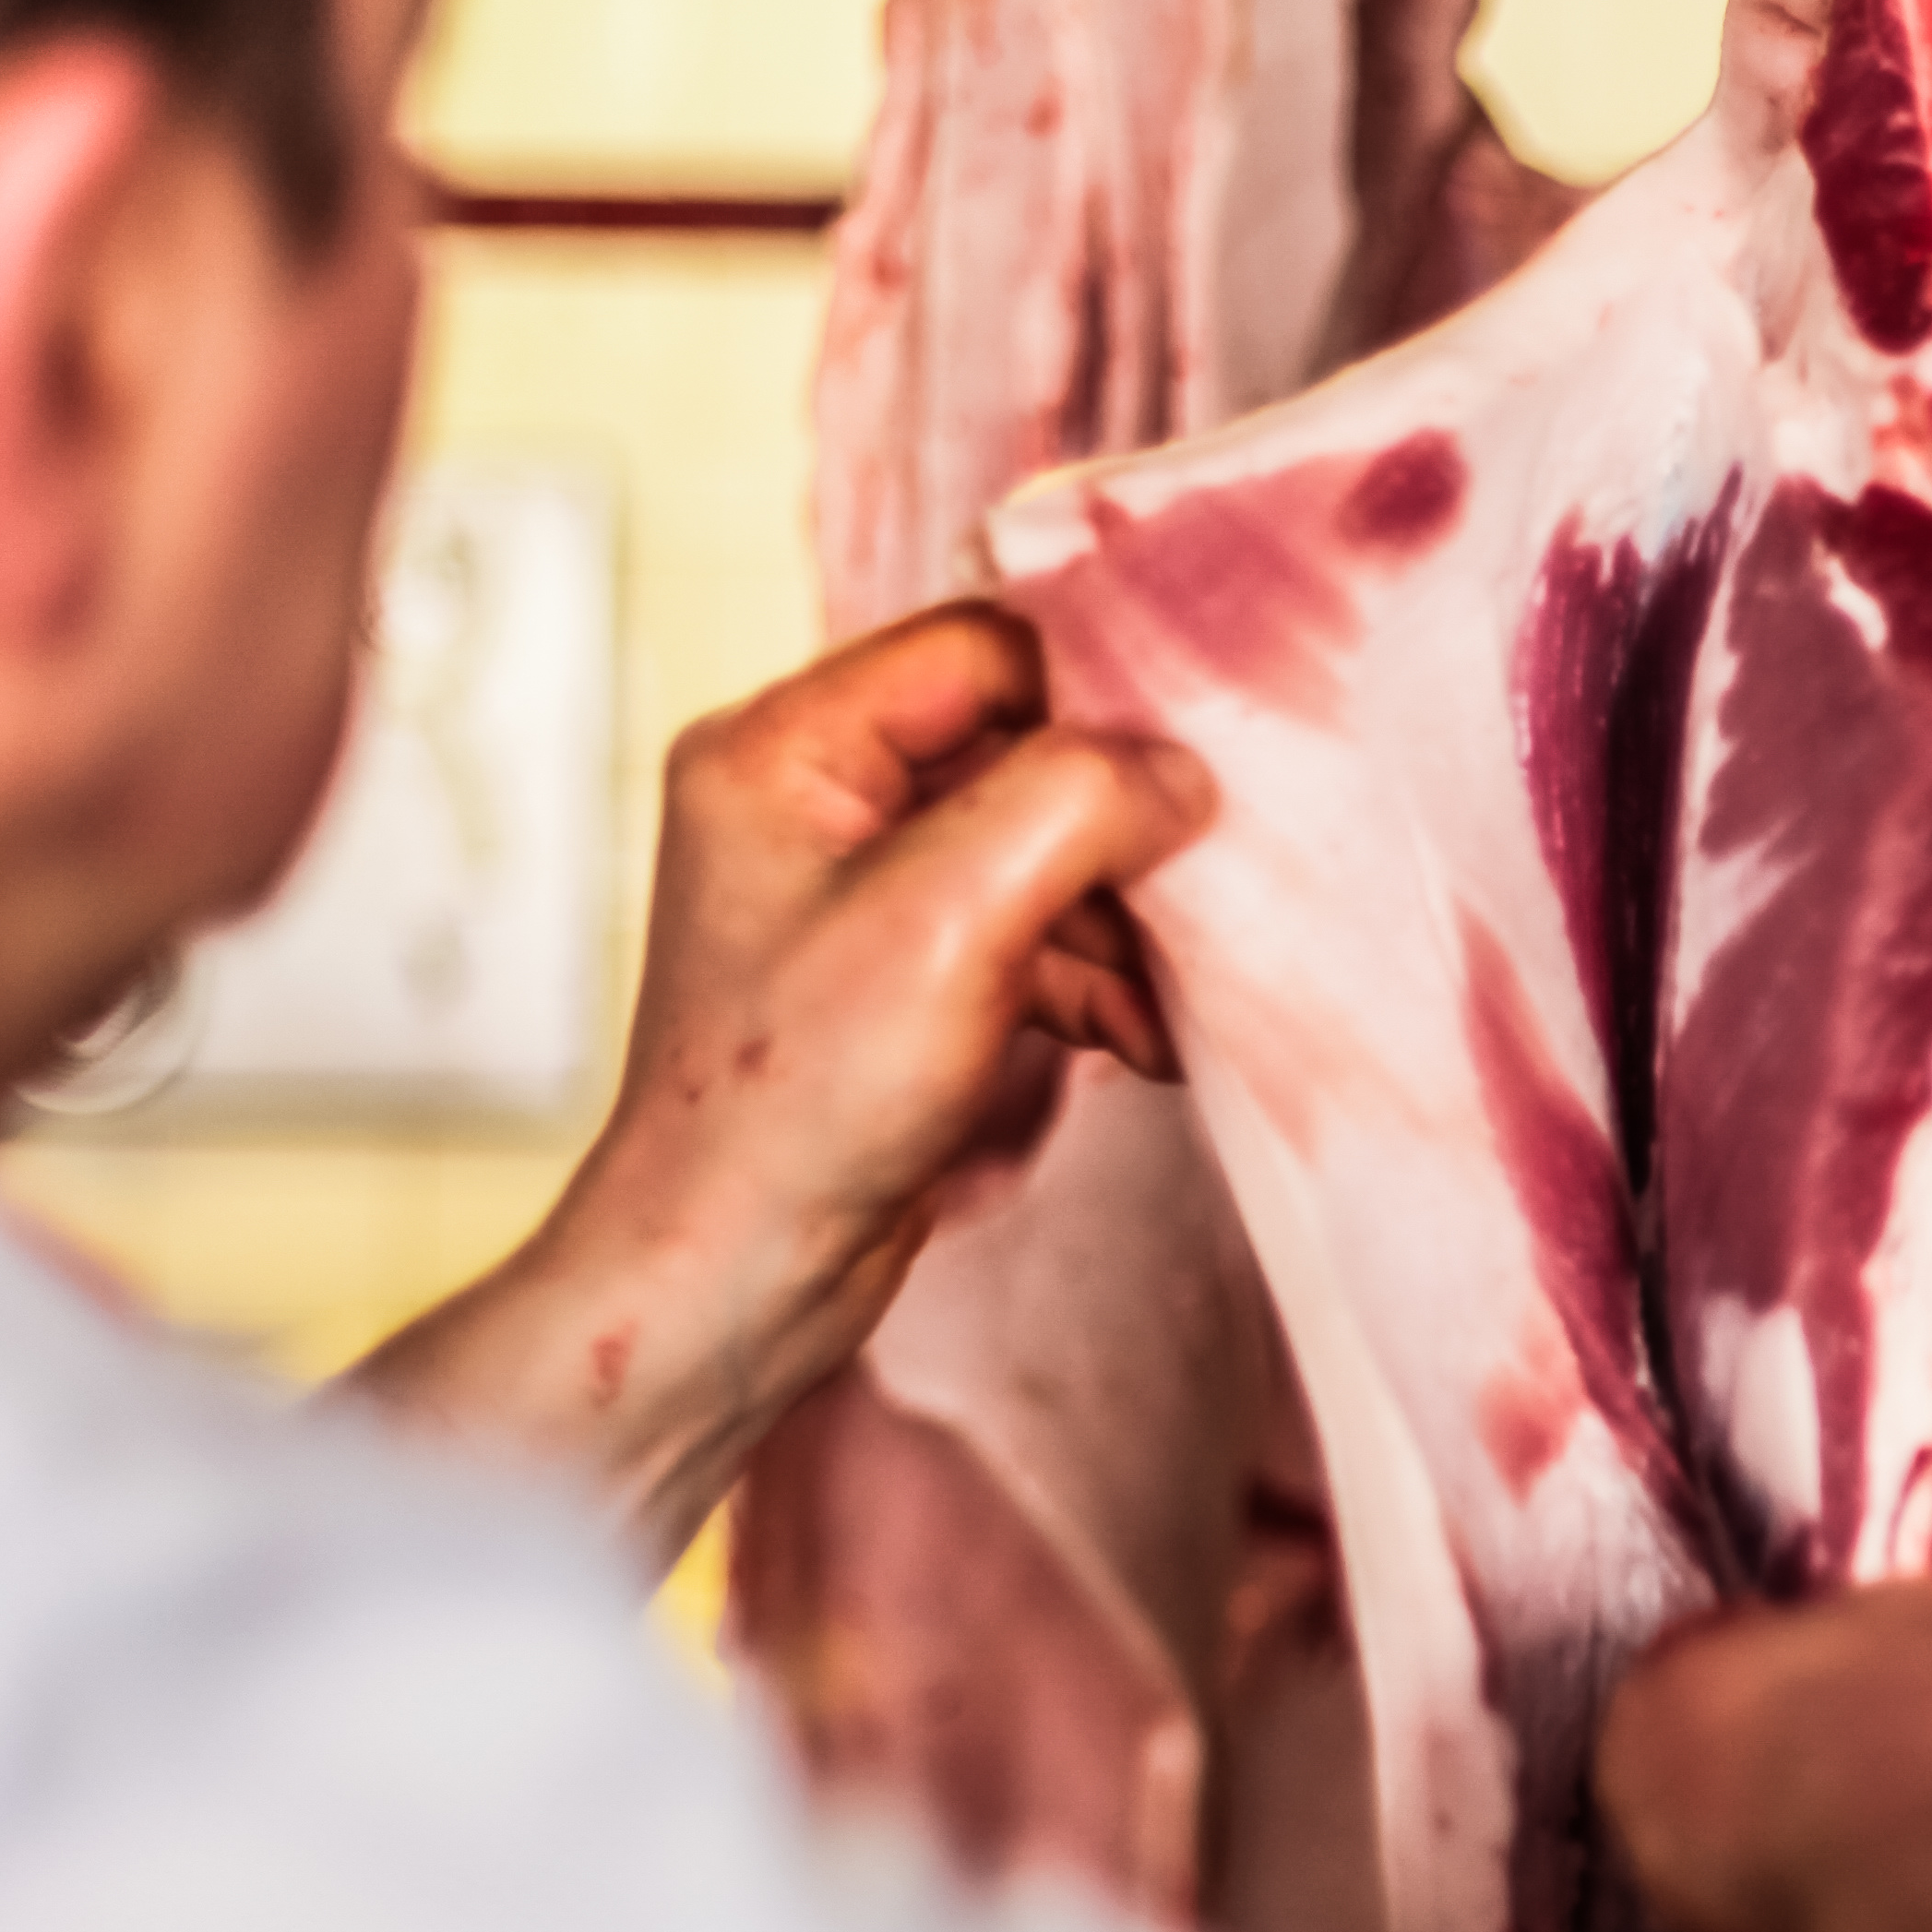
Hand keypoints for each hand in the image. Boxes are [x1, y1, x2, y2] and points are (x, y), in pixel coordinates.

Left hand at [340, 605, 1211, 1558]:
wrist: (733, 1279)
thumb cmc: (798, 1101)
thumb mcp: (950, 918)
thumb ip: (1073, 803)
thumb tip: (1182, 771)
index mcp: (784, 748)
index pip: (982, 651)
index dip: (1095, 699)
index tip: (1191, 767)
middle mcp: (815, 803)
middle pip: (1025, 751)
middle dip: (1122, 830)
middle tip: (1197, 894)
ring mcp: (862, 897)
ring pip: (1044, 852)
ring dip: (1126, 924)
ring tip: (1178, 1003)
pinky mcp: (905, 982)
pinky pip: (1034, 938)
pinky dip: (1100, 984)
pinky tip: (1152, 1044)